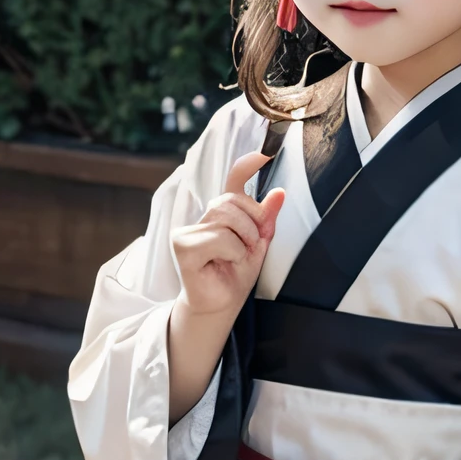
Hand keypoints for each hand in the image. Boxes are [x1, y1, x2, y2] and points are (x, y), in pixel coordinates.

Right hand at [170, 151, 285, 319]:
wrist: (220, 305)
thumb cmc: (234, 275)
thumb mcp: (258, 244)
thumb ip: (265, 219)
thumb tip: (279, 193)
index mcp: (220, 215)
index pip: (233, 181)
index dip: (247, 165)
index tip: (265, 153)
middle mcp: (201, 218)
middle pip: (231, 200)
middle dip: (250, 224)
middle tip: (249, 247)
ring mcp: (187, 230)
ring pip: (226, 218)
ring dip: (242, 240)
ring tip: (236, 258)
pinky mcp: (181, 245)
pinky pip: (219, 237)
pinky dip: (231, 251)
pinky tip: (222, 263)